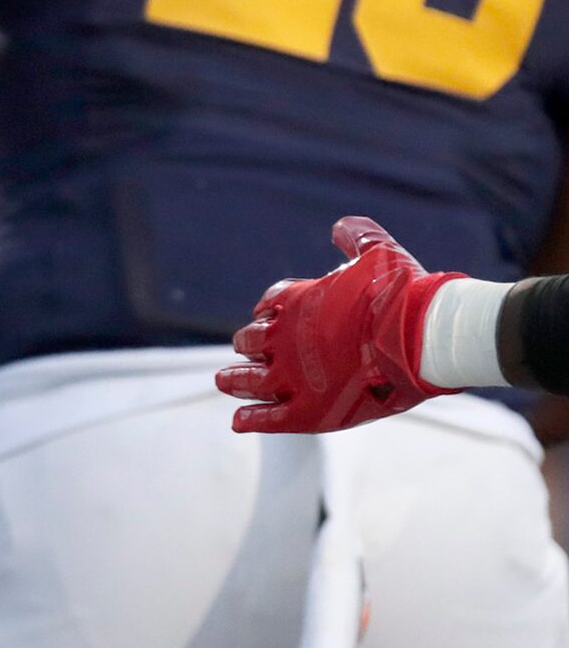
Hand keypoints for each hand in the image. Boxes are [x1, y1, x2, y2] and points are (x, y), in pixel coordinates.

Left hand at [218, 216, 461, 433]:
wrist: (422, 336)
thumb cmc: (405, 295)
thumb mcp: (379, 253)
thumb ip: (356, 237)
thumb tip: (339, 226)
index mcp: (299, 301)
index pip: (271, 303)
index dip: (268, 309)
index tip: (264, 315)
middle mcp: (286, 338)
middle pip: (253, 341)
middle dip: (248, 344)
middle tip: (244, 349)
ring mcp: (294, 376)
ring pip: (250, 379)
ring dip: (236, 380)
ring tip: (224, 381)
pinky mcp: (310, 410)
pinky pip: (269, 418)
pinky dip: (251, 419)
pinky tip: (238, 421)